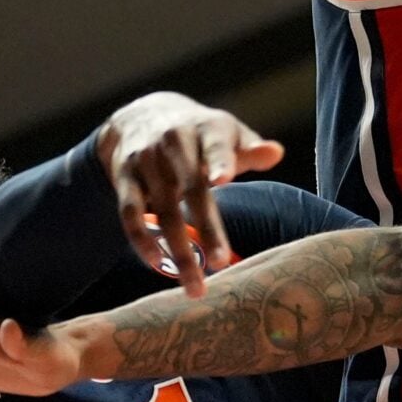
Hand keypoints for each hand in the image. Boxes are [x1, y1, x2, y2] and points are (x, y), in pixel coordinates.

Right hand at [98, 93, 284, 295]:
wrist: (141, 115)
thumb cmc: (200, 134)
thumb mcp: (225, 133)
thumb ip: (250, 149)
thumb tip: (276, 153)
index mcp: (205, 128)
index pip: (214, 144)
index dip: (219, 160)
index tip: (223, 179)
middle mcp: (173, 140)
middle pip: (190, 187)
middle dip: (206, 227)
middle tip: (222, 263)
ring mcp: (145, 159)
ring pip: (162, 208)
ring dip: (177, 249)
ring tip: (195, 286)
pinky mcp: (124, 177)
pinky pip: (130, 212)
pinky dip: (142, 239)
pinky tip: (158, 265)